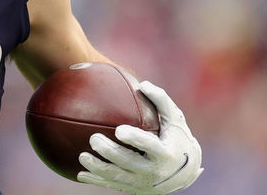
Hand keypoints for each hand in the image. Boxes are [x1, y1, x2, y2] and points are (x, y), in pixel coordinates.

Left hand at [77, 80, 202, 193]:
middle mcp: (154, 171)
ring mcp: (143, 183)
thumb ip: (161, 100)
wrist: (186, 171)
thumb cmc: (177, 137)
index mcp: (165, 153)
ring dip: (98, 169)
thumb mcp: (175, 119)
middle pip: (129, 162)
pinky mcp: (135, 189)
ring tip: (82, 156)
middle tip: (93, 138)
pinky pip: (113, 186)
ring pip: (118, 177)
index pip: (149, 146)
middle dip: (110, 152)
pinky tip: (80, 174)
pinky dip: (96, 181)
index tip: (119, 130)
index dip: (135, 139)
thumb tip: (143, 84)